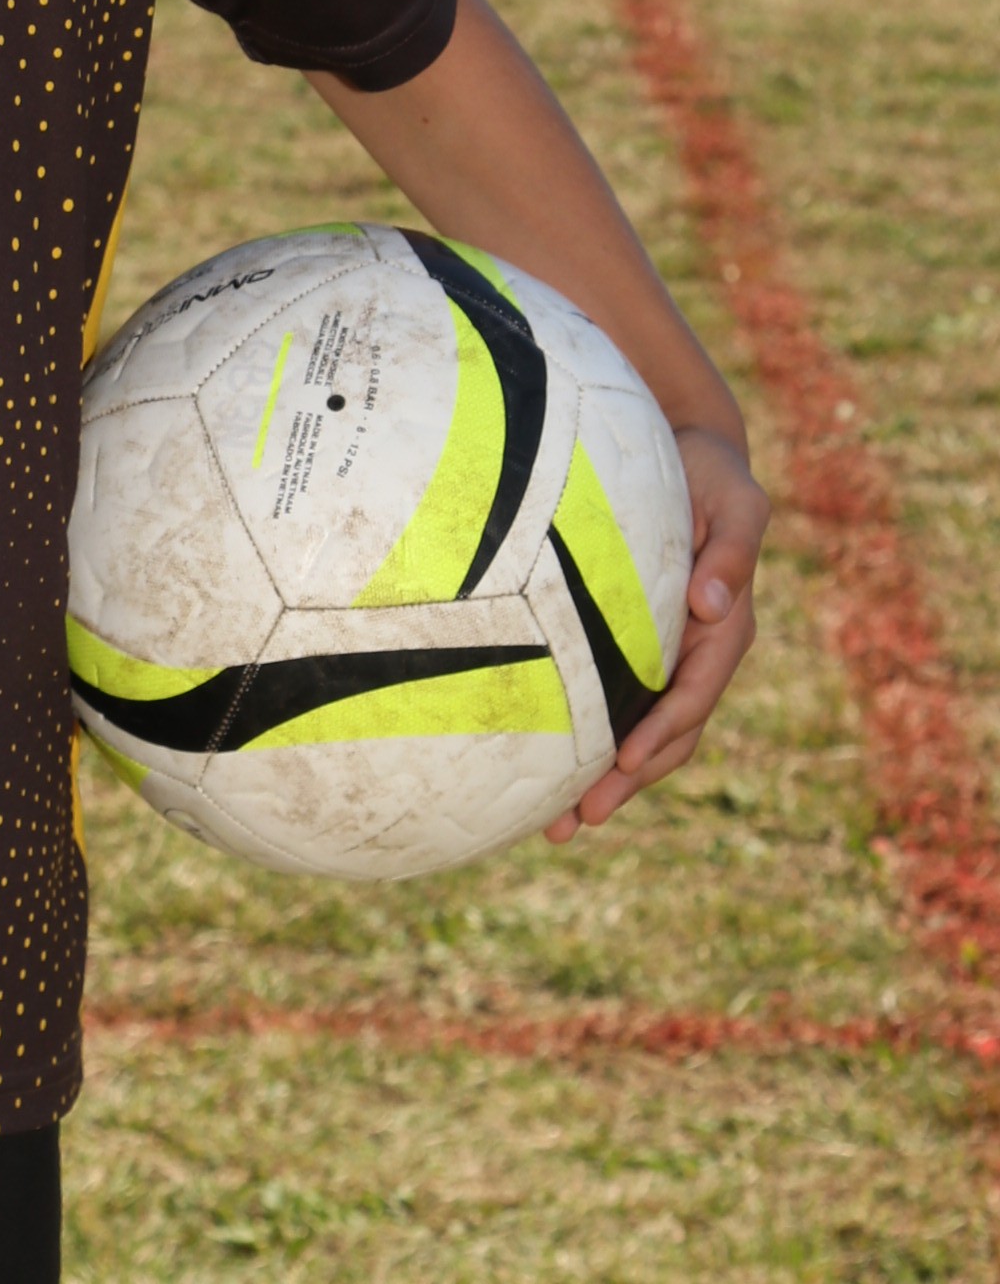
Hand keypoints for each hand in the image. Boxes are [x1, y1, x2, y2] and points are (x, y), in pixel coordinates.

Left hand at [544, 420, 766, 840]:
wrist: (691, 457)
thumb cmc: (711, 474)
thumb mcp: (735, 501)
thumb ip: (731, 551)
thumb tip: (710, 605)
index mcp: (726, 629)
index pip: (694, 693)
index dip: (662, 732)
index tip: (623, 762)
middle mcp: (699, 654)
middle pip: (669, 734)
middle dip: (626, 781)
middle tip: (580, 818)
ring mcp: (669, 658)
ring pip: (641, 734)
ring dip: (606, 782)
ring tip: (558, 825)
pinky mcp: (638, 650)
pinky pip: (618, 706)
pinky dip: (590, 743)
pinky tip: (548, 773)